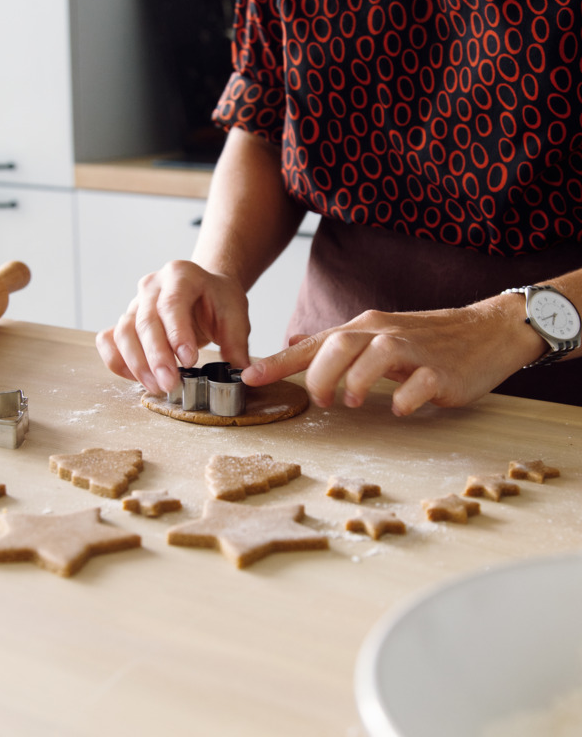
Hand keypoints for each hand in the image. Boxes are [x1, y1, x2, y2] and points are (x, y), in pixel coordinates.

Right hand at [96, 260, 250, 393]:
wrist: (204, 288)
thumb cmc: (218, 299)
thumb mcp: (235, 314)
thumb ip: (237, 343)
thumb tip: (242, 373)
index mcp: (181, 275)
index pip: (172, 304)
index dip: (177, 334)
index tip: (188, 361)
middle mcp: (152, 286)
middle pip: (144, 321)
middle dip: (156, 357)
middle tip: (170, 384)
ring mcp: (134, 302)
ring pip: (123, 333)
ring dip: (137, 364)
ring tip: (157, 388)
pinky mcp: (125, 320)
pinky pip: (110, 340)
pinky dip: (118, 361)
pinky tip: (137, 379)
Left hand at [241, 301, 538, 414]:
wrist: (487, 331)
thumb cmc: (425, 338)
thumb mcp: (375, 333)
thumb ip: (333, 342)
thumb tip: (292, 340)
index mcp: (364, 328)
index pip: (315, 343)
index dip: (279, 361)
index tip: (249, 377)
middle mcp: (384, 334)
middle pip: (339, 344)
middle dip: (319, 374)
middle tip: (322, 400)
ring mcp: (415, 351)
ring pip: (376, 356)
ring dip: (356, 382)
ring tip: (351, 402)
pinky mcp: (443, 372)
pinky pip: (419, 384)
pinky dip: (404, 399)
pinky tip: (400, 408)